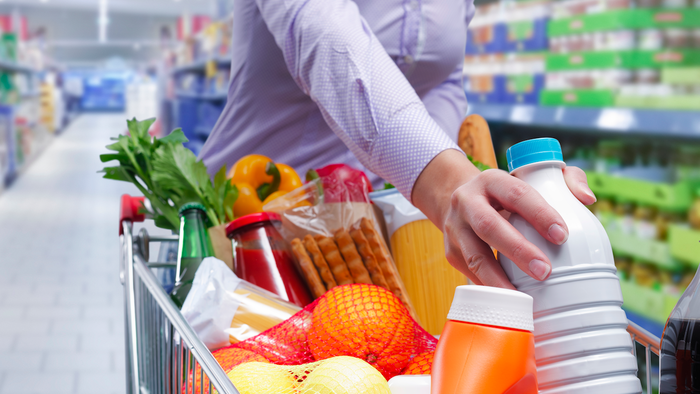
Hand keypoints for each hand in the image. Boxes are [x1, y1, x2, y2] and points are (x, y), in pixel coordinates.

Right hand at [412, 150, 595, 288]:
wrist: (458, 201)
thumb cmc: (507, 194)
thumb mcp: (532, 176)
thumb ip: (566, 179)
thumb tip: (587, 200)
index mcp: (491, 180)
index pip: (515, 193)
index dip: (538, 213)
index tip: (561, 235)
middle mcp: (467, 201)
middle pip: (488, 226)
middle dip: (517, 250)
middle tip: (545, 271)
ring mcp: (455, 228)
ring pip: (474, 255)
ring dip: (499, 278)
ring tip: (524, 299)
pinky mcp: (451, 252)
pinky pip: (469, 273)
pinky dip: (490, 288)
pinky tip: (509, 302)